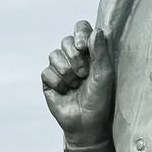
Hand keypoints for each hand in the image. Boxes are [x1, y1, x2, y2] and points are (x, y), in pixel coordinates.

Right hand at [42, 21, 115, 138]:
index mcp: (90, 51)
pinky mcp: (48, 80)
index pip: (81, 28)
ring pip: (54, 55)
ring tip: (75, 85)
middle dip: (74, 57)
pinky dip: (57, 82)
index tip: (83, 47)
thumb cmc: (100, 99)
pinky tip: (65, 92)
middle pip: (66, 40)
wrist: (86, 123)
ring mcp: (60, 67)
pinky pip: (46, 71)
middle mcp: (74, 56)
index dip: (80, 33)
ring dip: (66, 71)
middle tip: (83, 74)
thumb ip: (101, 52)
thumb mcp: (105, 75)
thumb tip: (96, 31)